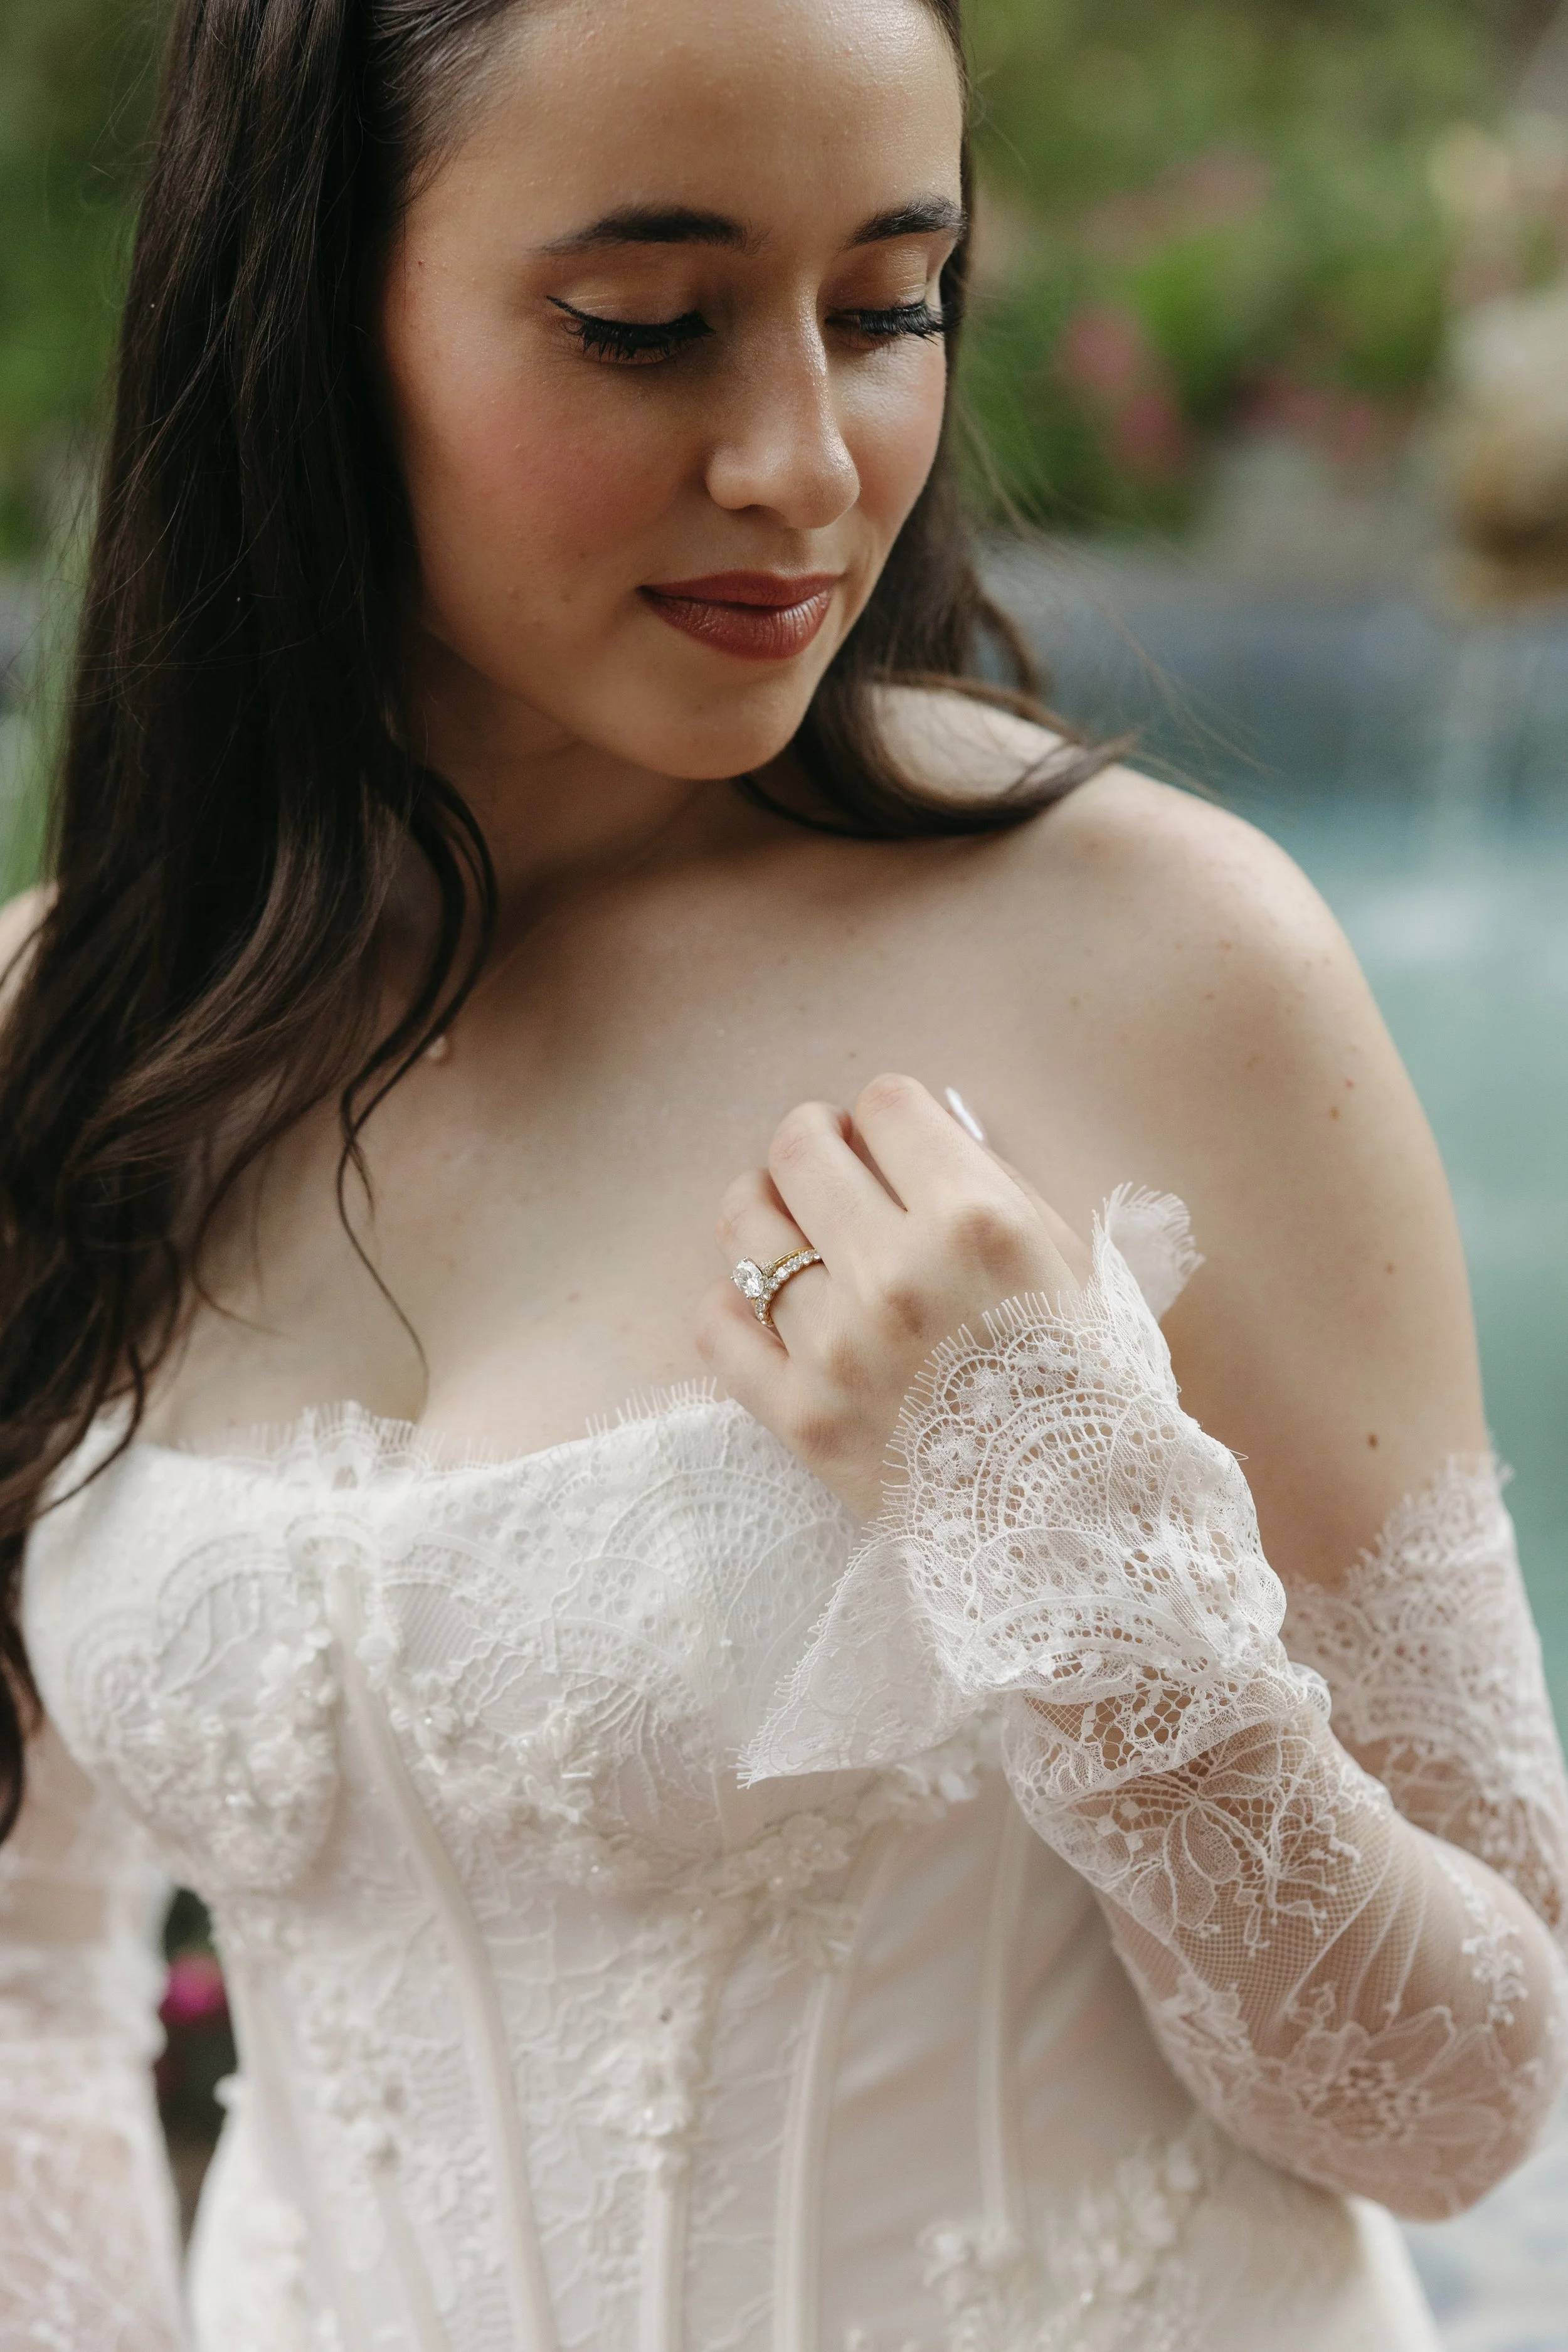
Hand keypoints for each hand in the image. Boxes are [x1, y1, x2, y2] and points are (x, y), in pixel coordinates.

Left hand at [696, 1074, 1089, 1519]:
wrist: (1077, 1526)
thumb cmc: (1086, 1383)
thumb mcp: (1068, 1260)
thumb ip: (992, 1185)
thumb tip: (916, 1133)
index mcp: (976, 1222)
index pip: (886, 1104)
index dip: (886, 1113)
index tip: (890, 1138)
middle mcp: (895, 1273)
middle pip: (799, 1150)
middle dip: (812, 1138)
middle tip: (827, 1157)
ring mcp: (836, 1347)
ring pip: (745, 1228)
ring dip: (761, 1206)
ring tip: (783, 1218)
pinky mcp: (798, 1415)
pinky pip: (718, 1326)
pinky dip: (732, 1302)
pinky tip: (762, 1302)